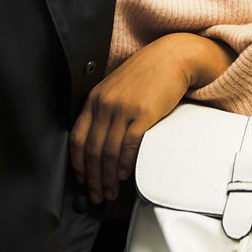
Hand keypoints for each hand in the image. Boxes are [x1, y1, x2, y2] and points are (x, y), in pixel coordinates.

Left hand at [70, 33, 233, 204]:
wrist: (173, 57)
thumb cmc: (148, 73)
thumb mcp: (118, 87)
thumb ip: (106, 108)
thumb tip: (101, 139)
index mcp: (95, 99)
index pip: (78, 138)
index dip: (78, 164)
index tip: (82, 180)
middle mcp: (105, 104)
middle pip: (92, 150)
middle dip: (93, 178)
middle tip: (97, 195)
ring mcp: (123, 108)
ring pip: (108, 152)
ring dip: (108, 177)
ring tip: (111, 191)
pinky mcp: (143, 113)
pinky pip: (128, 145)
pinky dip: (124, 163)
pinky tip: (124, 173)